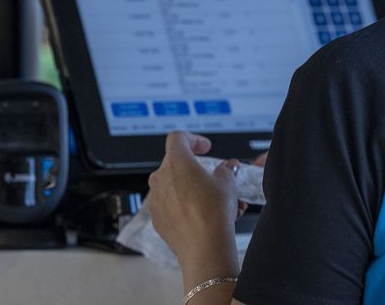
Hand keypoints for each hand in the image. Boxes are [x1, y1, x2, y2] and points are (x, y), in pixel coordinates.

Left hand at [147, 131, 242, 283]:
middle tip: (212, 177)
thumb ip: (226, 170)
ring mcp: (156, 199)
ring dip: (190, 188)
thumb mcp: (228, 183)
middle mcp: (161, 178)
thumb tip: (227, 168)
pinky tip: (201, 215)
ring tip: (212, 200)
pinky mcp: (157, 218)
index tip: (204, 148)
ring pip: (173, 186)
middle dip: (194, 168)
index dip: (193, 139)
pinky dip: (183, 205)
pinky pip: (169, 205)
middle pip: (174, 163)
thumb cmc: (213, 212)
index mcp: (177, 162)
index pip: (178, 138)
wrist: (204, 245)